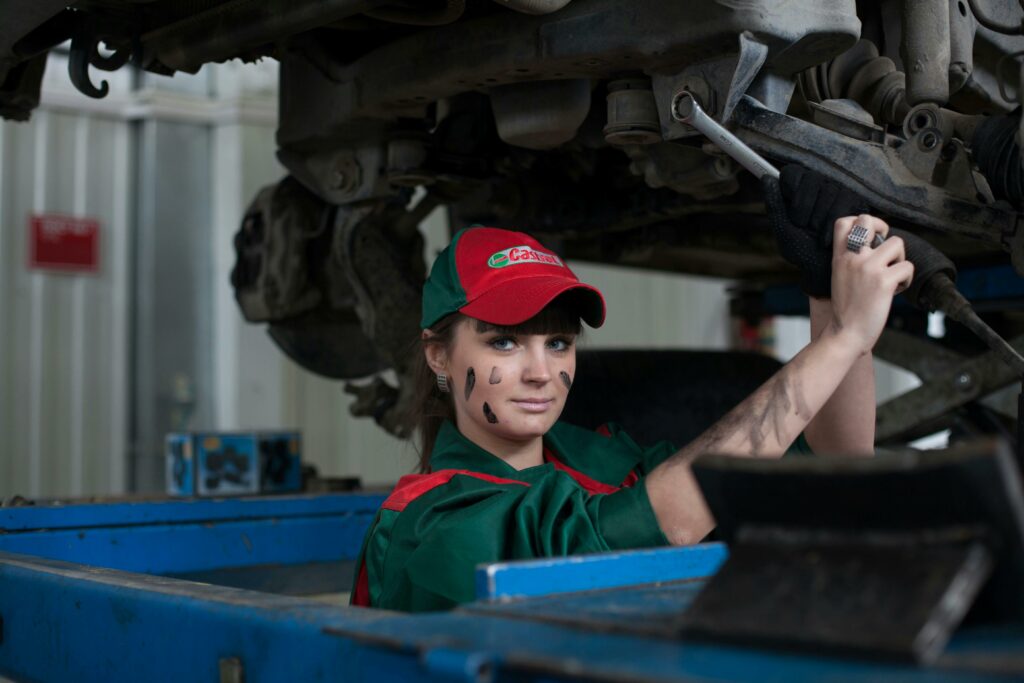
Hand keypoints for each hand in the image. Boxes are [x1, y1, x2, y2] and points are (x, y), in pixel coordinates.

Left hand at [761, 166, 869, 297]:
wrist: (825, 269)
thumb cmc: (802, 251)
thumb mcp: (784, 230)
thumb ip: (774, 204)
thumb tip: (767, 178)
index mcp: (797, 192)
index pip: (793, 174)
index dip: (793, 194)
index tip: (794, 216)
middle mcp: (818, 187)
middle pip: (812, 180)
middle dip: (806, 209)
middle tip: (806, 228)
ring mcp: (838, 192)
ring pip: (829, 191)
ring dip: (819, 218)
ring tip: (817, 234)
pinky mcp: (855, 201)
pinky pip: (845, 201)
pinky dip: (833, 223)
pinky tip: (828, 237)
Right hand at [829, 215, 913, 353]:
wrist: (846, 333)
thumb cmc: (846, 308)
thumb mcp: (840, 277)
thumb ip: (852, 259)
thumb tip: (875, 244)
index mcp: (839, 257)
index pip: (844, 222)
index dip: (862, 221)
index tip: (870, 235)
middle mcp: (853, 258)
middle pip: (869, 220)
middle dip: (884, 230)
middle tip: (886, 250)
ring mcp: (869, 268)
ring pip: (897, 243)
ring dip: (900, 259)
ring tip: (892, 276)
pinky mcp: (884, 281)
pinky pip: (907, 267)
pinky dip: (907, 280)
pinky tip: (896, 291)